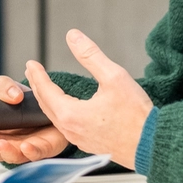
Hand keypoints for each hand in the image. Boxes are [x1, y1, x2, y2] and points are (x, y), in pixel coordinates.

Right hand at [0, 75, 69, 164]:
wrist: (49, 104)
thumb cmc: (22, 102)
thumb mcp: (7, 88)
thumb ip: (3, 87)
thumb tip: (13, 95)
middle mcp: (2, 142)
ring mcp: (20, 148)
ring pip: (9, 156)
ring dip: (4, 150)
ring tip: (0, 143)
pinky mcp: (40, 149)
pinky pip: (34, 155)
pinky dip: (29, 152)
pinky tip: (26, 146)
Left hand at [26, 29, 154, 169]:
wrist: (151, 144)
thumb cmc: (135, 115)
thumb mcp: (113, 76)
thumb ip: (90, 55)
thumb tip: (73, 37)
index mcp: (71, 114)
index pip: (45, 90)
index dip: (37, 75)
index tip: (31, 63)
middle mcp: (71, 130)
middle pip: (46, 106)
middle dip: (38, 87)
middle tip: (33, 73)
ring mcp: (79, 140)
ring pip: (55, 118)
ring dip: (48, 101)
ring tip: (46, 89)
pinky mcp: (89, 145)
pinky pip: (66, 127)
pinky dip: (59, 113)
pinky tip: (66, 109)